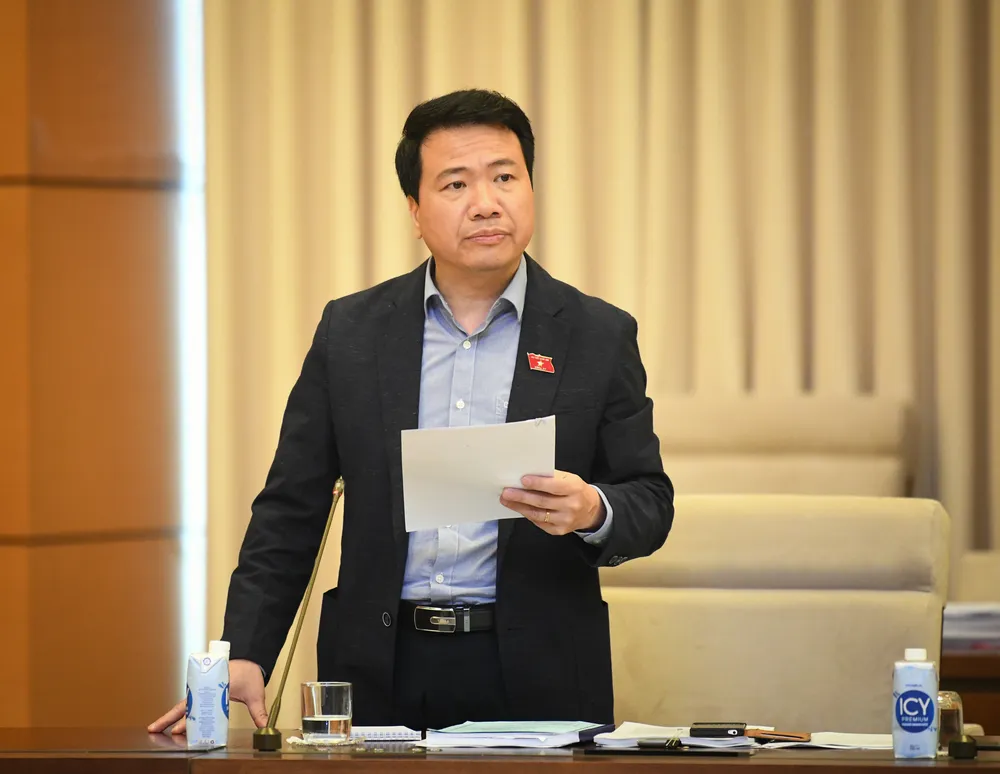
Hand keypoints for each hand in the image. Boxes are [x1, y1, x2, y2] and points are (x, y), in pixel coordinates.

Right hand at [147, 658, 268, 733]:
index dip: (184, 718)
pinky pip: (194, 702)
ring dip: (177, 717)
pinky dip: (187, 713)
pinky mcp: (207, 690)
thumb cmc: (249, 672)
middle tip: (155, 729)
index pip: (195, 705)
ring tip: (164, 729)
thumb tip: (264, 726)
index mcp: (214, 687)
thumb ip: (259, 712)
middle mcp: (205, 688)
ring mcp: (204, 688)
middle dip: (170, 719)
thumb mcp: (255, 694)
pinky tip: (181, 723)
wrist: (250, 656)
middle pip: (185, 706)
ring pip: (187, 705)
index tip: (176, 729)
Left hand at [500, 470, 605, 535]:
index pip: (554, 486)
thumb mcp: (569, 479)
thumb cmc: (575, 490)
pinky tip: (518, 508)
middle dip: (522, 496)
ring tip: (507, 500)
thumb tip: (527, 476)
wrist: (590, 510)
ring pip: (538, 514)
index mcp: (574, 489)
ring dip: (519, 507)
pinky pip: (539, 523)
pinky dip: (527, 514)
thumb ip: (551, 477)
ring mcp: (565, 521)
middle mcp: (571, 506)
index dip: (538, 483)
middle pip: (542, 502)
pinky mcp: (559, 531)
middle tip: (506, 492)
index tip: (522, 480)